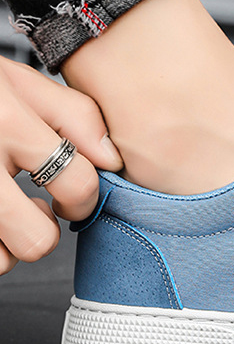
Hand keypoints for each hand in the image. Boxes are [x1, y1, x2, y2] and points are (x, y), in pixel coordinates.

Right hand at [0, 57, 122, 275]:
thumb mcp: (16, 80)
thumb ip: (74, 114)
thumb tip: (111, 160)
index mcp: (9, 125)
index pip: (78, 184)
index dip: (85, 195)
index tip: (73, 191)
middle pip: (38, 241)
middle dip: (44, 228)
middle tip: (34, 206)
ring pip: (1, 263)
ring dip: (6, 243)